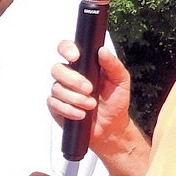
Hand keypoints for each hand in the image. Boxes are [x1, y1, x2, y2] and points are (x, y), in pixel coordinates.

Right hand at [50, 40, 135, 154]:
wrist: (111, 126)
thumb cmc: (115, 101)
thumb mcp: (120, 80)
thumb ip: (113, 65)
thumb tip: (102, 51)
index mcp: (83, 65)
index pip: (67, 49)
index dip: (66, 49)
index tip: (75, 57)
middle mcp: (69, 76)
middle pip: (57, 69)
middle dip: (74, 80)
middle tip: (90, 89)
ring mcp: (61, 91)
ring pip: (56, 88)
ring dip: (75, 98)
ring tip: (90, 105)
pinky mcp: (56, 107)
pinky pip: (54, 104)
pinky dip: (69, 110)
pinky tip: (81, 114)